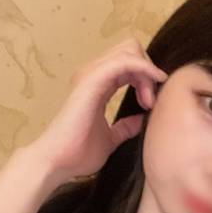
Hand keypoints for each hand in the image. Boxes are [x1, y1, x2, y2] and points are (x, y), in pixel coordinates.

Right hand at [28, 38, 167, 181]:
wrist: (58, 161)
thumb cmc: (78, 152)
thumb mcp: (110, 138)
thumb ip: (124, 127)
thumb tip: (140, 120)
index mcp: (97, 85)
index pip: (128, 64)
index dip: (145, 78)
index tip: (150, 105)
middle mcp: (92, 75)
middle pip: (130, 50)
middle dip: (148, 72)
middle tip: (150, 102)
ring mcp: (90, 75)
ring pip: (129, 52)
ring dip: (147, 72)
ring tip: (148, 101)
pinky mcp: (91, 81)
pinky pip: (124, 62)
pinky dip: (143, 69)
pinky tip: (153, 82)